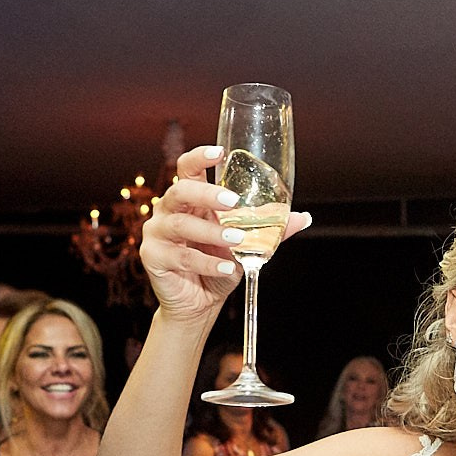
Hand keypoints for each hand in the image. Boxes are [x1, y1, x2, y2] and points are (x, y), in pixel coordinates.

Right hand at [139, 146, 311, 325]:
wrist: (199, 303)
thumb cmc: (219, 266)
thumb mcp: (247, 245)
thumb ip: (269, 229)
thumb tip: (303, 217)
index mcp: (190, 200)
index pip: (187, 168)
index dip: (200, 157)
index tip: (220, 152)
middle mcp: (169, 210)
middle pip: (181, 191)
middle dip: (207, 194)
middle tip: (232, 202)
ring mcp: (157, 233)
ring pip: (181, 225)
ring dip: (212, 232)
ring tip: (237, 240)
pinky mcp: (153, 257)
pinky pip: (181, 257)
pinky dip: (207, 263)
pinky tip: (227, 268)